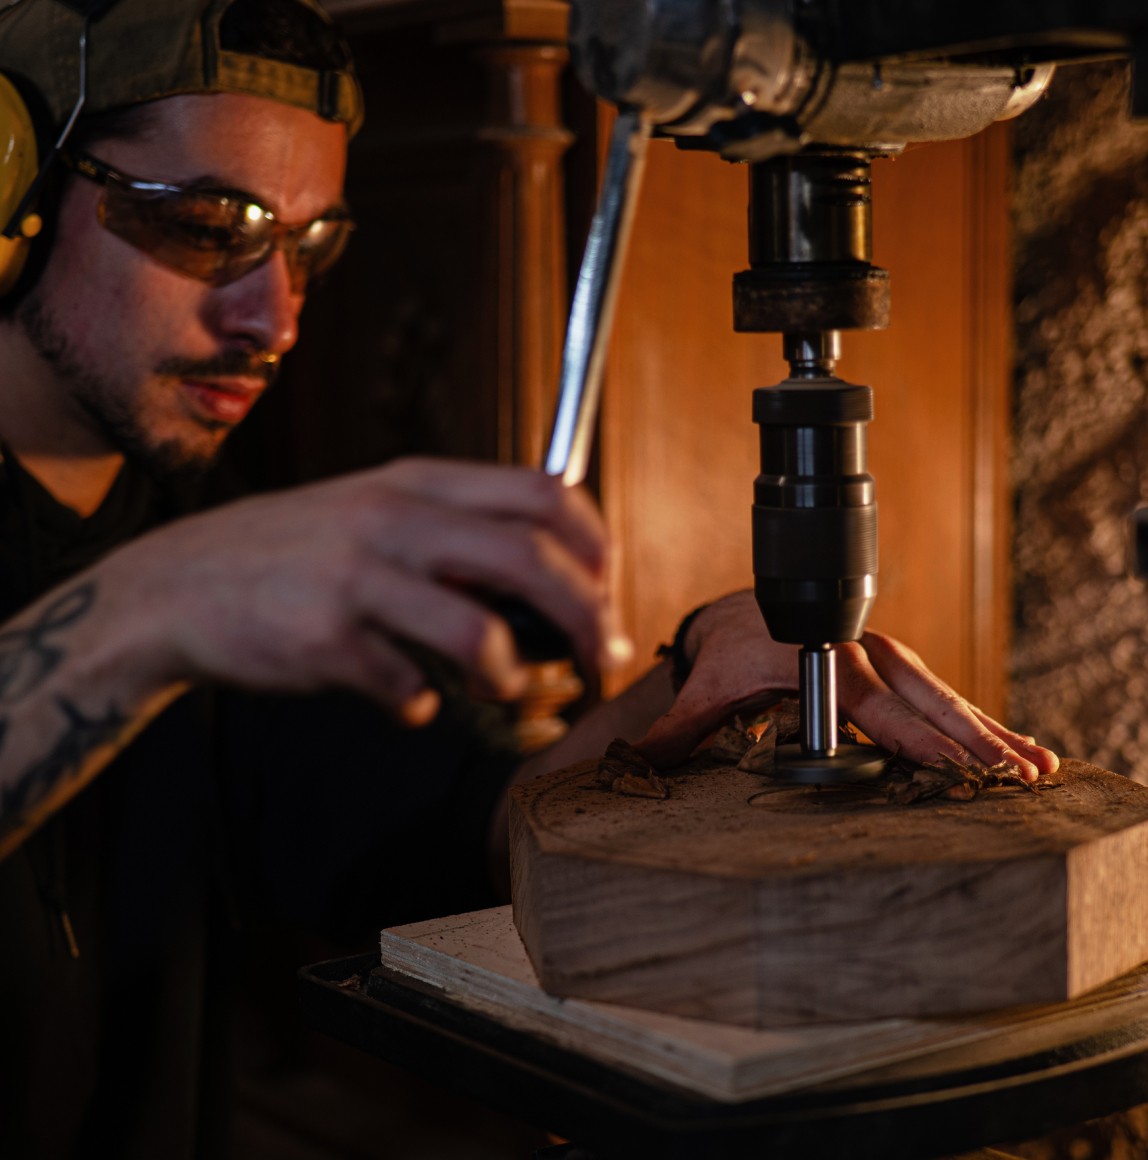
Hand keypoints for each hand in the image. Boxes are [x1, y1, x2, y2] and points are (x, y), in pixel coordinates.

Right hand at [105, 458, 617, 722]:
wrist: (173, 585)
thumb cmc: (296, 553)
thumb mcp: (374, 509)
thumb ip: (454, 531)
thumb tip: (551, 581)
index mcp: (416, 482)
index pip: (541, 490)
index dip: (594, 544)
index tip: (606, 589)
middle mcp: (392, 518)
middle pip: (530, 559)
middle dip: (587, 618)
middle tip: (602, 660)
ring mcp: (355, 578)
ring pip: (478, 632)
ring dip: (508, 674)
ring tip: (495, 686)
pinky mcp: (322, 641)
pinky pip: (407, 687)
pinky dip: (421, 704)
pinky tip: (406, 699)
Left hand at [634, 591, 1058, 779]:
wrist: (743, 612)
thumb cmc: (728, 652)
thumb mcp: (702, 690)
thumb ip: (675, 731)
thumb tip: (638, 763)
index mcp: (816, 658)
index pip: (871, 702)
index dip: (912, 734)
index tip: (950, 762)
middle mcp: (859, 651)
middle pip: (923, 697)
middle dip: (972, 736)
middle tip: (1017, 772)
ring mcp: (883, 655)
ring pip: (943, 694)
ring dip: (991, 729)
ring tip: (1039, 766)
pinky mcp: (895, 665)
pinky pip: (942, 693)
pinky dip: (981, 719)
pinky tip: (1016, 747)